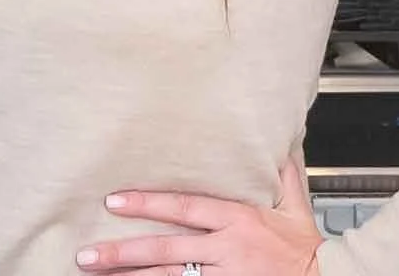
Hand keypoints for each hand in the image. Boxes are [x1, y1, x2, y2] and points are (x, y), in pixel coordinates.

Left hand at [75, 158, 321, 274]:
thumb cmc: (310, 251)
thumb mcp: (296, 207)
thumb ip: (280, 173)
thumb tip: (278, 137)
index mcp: (238, 222)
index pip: (183, 208)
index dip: (147, 204)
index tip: (113, 201)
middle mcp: (227, 252)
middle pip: (166, 251)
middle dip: (124, 253)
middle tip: (87, 254)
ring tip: (98, 274)